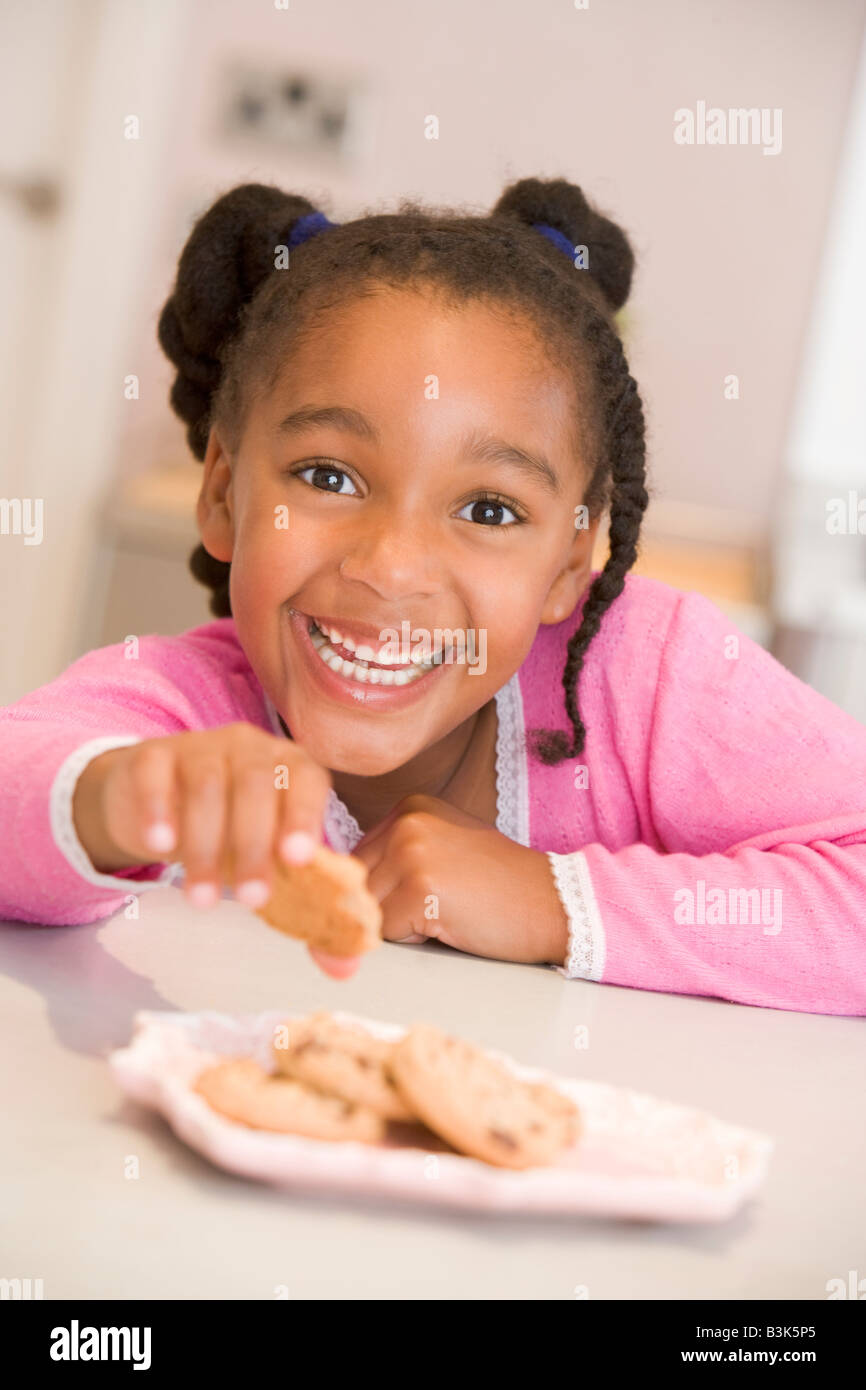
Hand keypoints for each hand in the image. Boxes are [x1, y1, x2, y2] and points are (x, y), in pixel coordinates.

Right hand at [71, 722, 356, 978]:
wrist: (157, 801)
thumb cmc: (230, 832)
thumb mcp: (266, 865)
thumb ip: (306, 911)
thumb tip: (344, 968)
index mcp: (289, 767)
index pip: (306, 780)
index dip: (305, 816)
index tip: (299, 860)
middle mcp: (249, 748)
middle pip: (256, 784)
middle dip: (255, 844)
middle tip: (250, 900)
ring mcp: (199, 747)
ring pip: (206, 785)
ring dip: (205, 844)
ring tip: (200, 900)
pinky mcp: (152, 757)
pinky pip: (156, 775)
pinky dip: (159, 809)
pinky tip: (160, 846)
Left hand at [351, 794, 568, 965]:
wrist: (552, 901)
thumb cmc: (501, 885)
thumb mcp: (445, 847)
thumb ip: (398, 853)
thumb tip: (342, 881)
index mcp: (410, 807)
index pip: (358, 859)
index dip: (385, 889)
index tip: (424, 892)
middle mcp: (406, 821)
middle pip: (358, 884)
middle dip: (388, 906)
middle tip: (440, 903)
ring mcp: (411, 851)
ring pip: (368, 908)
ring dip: (399, 923)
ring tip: (445, 910)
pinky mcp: (418, 886)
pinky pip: (386, 929)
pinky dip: (412, 937)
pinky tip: (449, 921)